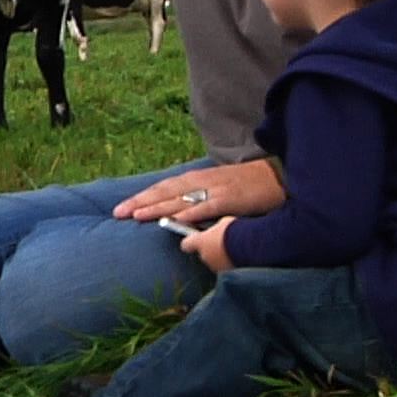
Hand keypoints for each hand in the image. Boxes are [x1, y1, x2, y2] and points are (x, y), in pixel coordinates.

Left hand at [113, 160, 283, 222]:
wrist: (278, 177)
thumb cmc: (247, 186)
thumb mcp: (218, 189)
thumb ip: (199, 200)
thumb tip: (178, 214)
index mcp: (198, 179)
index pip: (164, 188)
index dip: (142, 197)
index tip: (122, 208)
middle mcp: (202, 181)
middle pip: (165, 192)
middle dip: (141, 202)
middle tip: (118, 212)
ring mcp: (215, 189)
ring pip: (181, 198)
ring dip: (158, 207)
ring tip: (137, 215)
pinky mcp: (230, 198)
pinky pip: (208, 206)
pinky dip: (191, 211)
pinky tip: (175, 219)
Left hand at [180, 216, 235, 271]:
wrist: (249, 245)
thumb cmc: (234, 231)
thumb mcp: (223, 223)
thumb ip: (216, 228)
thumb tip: (217, 230)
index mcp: (199, 242)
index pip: (186, 245)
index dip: (190, 243)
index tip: (195, 240)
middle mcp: (204, 257)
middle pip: (203, 254)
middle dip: (210, 250)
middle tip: (222, 243)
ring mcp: (215, 267)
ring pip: (214, 262)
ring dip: (220, 258)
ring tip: (233, 251)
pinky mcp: (226, 274)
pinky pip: (225, 268)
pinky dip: (230, 264)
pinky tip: (239, 258)